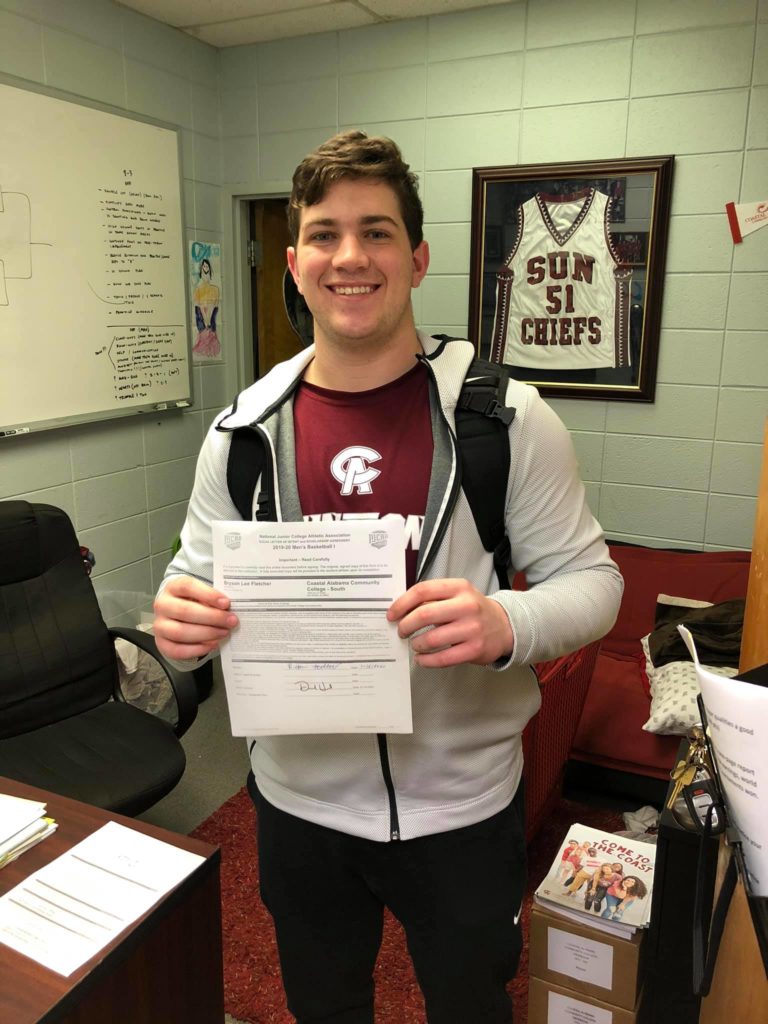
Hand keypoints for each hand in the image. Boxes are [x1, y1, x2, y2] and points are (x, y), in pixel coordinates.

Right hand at [153, 575, 237, 660]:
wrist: (175, 615)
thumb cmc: (192, 602)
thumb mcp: (201, 594)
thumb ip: (212, 599)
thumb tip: (229, 609)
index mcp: (172, 587)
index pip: (187, 587)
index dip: (208, 595)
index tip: (226, 603)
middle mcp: (162, 605)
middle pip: (185, 611)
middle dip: (212, 617)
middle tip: (231, 621)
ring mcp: (159, 625)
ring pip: (180, 632)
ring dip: (207, 634)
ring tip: (224, 632)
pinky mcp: (161, 643)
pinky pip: (177, 650)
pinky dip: (197, 649)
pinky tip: (212, 644)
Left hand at [386, 578, 513, 667]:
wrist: (504, 626)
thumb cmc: (473, 610)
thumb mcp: (457, 594)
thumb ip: (433, 598)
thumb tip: (401, 610)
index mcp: (459, 587)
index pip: (423, 591)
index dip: (402, 603)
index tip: (392, 614)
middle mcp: (467, 606)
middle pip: (424, 614)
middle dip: (406, 625)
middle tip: (401, 631)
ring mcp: (472, 628)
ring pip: (431, 639)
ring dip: (416, 644)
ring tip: (414, 644)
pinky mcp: (474, 649)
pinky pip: (442, 658)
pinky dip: (426, 660)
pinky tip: (421, 658)